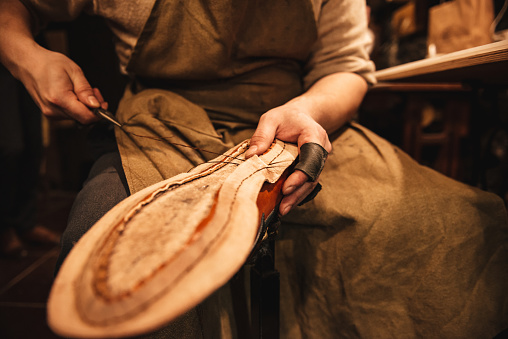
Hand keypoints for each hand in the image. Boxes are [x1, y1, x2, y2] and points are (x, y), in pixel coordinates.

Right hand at [16, 47, 106, 123]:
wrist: (28, 64)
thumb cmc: (49, 64)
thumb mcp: (74, 71)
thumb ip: (85, 90)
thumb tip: (96, 105)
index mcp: (60, 99)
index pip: (86, 118)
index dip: (99, 113)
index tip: (103, 103)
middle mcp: (53, 110)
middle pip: (83, 118)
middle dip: (93, 107)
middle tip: (93, 91)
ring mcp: (50, 113)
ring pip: (77, 117)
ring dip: (85, 106)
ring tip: (81, 90)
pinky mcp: (50, 114)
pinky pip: (69, 115)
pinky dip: (76, 106)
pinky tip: (74, 94)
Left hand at [245, 99, 331, 215]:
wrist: (302, 116)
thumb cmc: (286, 117)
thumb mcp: (270, 119)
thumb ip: (261, 135)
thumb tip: (251, 156)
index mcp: (313, 134)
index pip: (312, 156)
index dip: (301, 174)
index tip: (286, 187)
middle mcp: (322, 148)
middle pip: (313, 174)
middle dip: (298, 191)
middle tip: (283, 206)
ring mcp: (320, 159)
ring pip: (312, 182)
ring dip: (298, 197)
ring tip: (283, 210)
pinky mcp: (314, 168)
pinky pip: (307, 183)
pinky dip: (297, 193)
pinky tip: (286, 204)